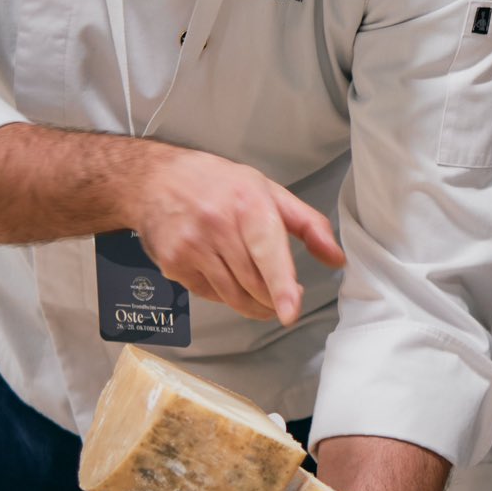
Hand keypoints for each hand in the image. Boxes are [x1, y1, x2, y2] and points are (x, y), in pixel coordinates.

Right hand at [126, 144, 345, 323]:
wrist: (155, 180)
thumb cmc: (218, 184)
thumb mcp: (269, 192)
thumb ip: (308, 225)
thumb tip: (336, 258)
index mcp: (248, 204)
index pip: (268, 251)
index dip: (281, 285)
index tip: (290, 310)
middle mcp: (218, 225)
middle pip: (254, 282)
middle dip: (274, 298)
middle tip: (285, 299)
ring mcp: (192, 246)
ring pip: (233, 295)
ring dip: (254, 305)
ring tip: (264, 299)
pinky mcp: (174, 264)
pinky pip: (210, 294)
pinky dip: (225, 295)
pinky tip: (228, 279)